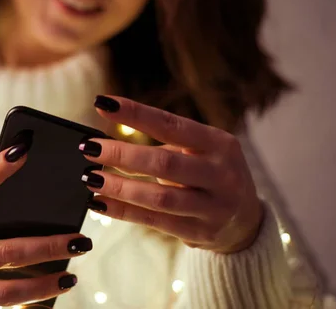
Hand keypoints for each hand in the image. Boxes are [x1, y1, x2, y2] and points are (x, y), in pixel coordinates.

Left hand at [80, 95, 263, 253]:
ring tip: (90, 178)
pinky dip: (123, 211)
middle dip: (121, 154)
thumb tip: (109, 144)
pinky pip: (153, 221)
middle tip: (89, 147)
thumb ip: (166, 145)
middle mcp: (220, 174)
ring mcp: (213, 206)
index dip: (135, 113)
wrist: (246, 221)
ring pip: (158, 197)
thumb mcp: (203, 151)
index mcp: (219, 143)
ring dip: (119, 187)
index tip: (103, 104)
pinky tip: (99, 202)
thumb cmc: (211, 174)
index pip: (171, 124)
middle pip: (163, 163)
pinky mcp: (200, 232)